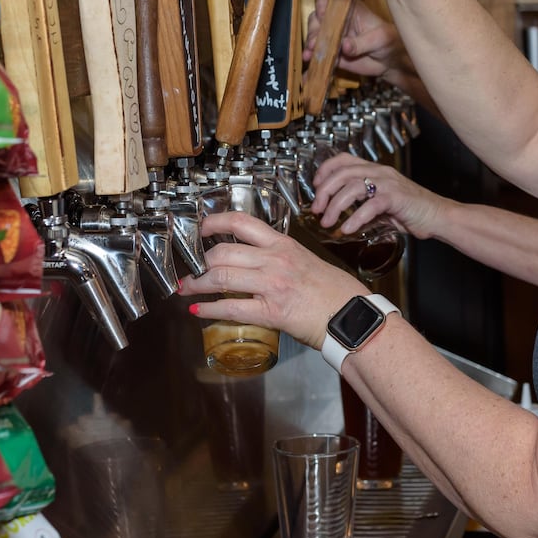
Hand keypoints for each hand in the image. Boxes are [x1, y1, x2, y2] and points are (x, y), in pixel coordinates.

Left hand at [178, 212, 365, 349]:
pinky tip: (199, 310)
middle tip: (190, 268)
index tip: (200, 227)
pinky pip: (230, 308)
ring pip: (220, 278)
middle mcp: (275, 260)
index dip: (214, 223)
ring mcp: (272, 285)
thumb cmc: (334, 291)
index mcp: (283, 245)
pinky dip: (209, 310)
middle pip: (223, 252)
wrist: (351, 315)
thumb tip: (252, 262)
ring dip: (196, 284)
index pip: (241, 223)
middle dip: (199, 262)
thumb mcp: (305, 260)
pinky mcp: (271, 312)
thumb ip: (278, 258)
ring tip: (187, 288)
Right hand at [303, 0, 410, 79]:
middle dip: (314, 30)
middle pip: (317, 18)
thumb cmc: (389, 41)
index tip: (322, 15)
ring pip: (315, 35)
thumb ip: (361, 43)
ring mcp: (333, 36)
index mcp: (350, 8)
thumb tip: (344, 45)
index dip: (323, 3)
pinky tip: (309, 62)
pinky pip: (319, 54)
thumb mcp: (379, 39)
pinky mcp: (332, 51)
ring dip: (311, 44)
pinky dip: (312, 58)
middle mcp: (338, 20)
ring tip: (311, 53)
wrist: (391, 62)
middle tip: (316, 42)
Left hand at [310, 152, 452, 238]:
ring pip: (352, 187)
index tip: (315, 186)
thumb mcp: (381, 205)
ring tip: (328, 222)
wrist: (438, 216)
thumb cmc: (412, 211)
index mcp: (376, 171)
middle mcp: (380, 172)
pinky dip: (355, 218)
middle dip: (324, 191)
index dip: (325, 170)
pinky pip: (370, 205)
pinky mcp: (396, 198)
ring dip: (335, 206)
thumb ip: (362, 206)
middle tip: (317, 210)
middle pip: (342, 173)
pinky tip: (347, 229)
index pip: (344, 159)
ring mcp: (388, 184)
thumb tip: (340, 218)